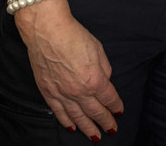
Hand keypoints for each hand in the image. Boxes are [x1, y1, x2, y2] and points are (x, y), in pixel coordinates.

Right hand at [15, 0, 123, 138]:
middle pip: (95, 112)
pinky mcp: (48, 92)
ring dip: (88, 128)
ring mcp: (62, 93)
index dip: (115, 106)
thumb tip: (104, 81)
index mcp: (95, 80)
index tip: (119, 111)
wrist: (47, 30)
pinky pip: (58, 112)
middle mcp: (79, 91)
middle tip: (111, 130)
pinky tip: (72, 128)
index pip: (109, 99)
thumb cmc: (73, 35)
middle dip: (105, 122)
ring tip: (95, 136)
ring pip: (77, 117)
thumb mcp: (98, 49)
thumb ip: (104, 69)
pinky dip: (66, 122)